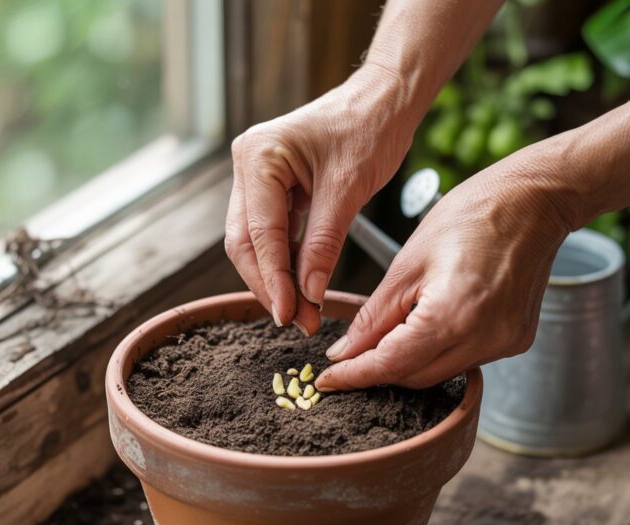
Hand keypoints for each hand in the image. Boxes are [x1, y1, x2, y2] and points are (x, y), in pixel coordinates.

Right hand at [224, 64, 415, 335]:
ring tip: (303, 311)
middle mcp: (248, 164)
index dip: (274, 280)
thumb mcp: (349, 190)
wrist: (384, 99)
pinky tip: (302, 285)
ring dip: (276, 278)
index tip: (289, 314)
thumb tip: (309, 295)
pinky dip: (285, 261)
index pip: (261, 234)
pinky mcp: (271, 188)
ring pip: (254, 242)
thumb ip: (324, 245)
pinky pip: (271, 233)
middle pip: (245, 242)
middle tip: (296, 320)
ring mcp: (256, 177)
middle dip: (270, 285)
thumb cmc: (370, 128)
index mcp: (259, 156)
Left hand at [315, 152, 575, 389]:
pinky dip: (436, 352)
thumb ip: (374, 317)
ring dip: (406, 362)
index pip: (391, 364)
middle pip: (414, 377)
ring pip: (438, 373)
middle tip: (347, 358)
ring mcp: (504, 343)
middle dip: (377, 371)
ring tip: (385, 336)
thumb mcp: (407, 263)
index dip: (354, 376)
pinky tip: (424, 328)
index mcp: (454, 315)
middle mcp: (484, 339)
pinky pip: (463, 360)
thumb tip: (345, 353)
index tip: (326, 382)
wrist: (535, 199)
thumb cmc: (471, 214)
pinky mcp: (516, 340)